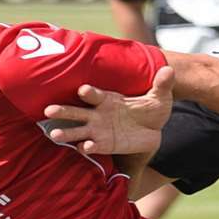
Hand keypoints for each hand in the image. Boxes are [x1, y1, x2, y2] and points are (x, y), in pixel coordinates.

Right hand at [42, 66, 173, 157]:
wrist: (153, 130)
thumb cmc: (151, 109)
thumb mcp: (160, 96)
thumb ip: (162, 84)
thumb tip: (169, 70)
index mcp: (108, 99)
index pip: (94, 94)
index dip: (89, 93)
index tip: (82, 91)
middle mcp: (98, 114)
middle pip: (76, 112)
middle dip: (63, 111)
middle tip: (48, 111)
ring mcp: (98, 130)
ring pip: (77, 131)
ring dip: (66, 133)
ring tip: (54, 136)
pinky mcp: (103, 145)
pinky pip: (91, 146)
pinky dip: (87, 147)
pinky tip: (84, 147)